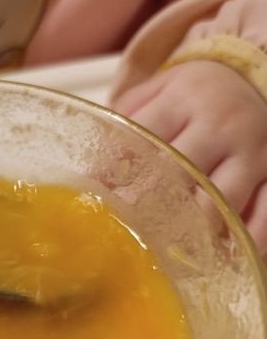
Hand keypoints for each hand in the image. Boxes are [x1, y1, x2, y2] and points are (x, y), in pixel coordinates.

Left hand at [113, 60, 266, 256]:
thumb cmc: (195, 95)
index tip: (95, 199)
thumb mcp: (161, 90)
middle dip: (148, 205)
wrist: (255, 78)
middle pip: (180, 172)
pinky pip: (265, 213)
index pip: (143, 137)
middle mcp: (221, 124)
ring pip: (222, 199)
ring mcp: (252, 152)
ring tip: (166, 255)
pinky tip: (223, 260)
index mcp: (185, 99)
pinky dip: (248, 239)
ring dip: (192, 230)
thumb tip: (89, 170)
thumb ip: (127, 120)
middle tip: (125, 234)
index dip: (115, 171)